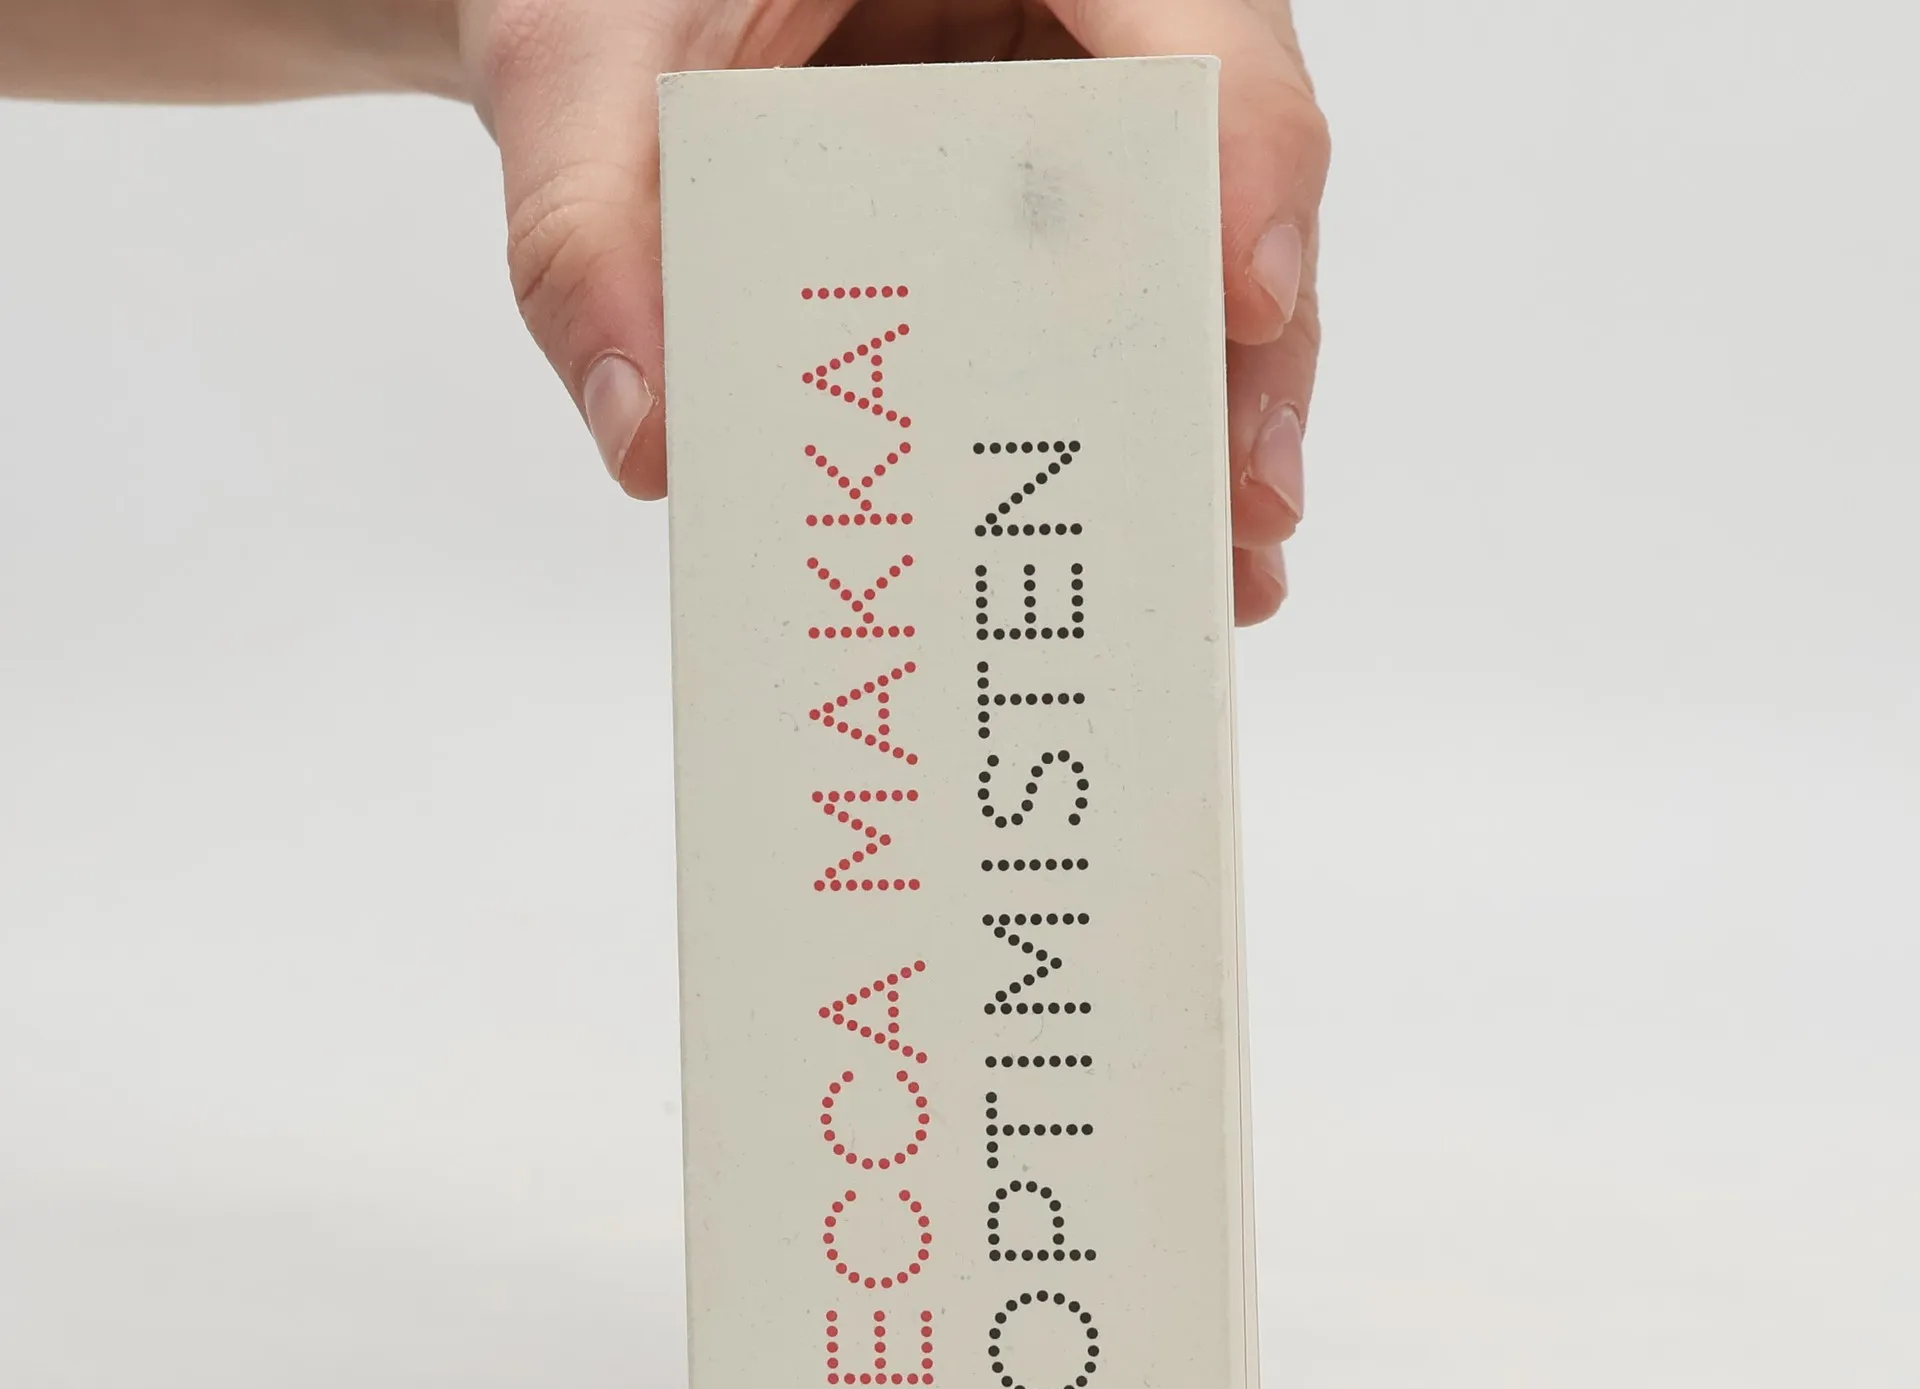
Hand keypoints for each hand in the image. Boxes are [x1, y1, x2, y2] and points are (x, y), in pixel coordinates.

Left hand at [457, 0, 1327, 624]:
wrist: (603, 13)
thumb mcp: (578, 69)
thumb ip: (587, 230)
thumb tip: (653, 437)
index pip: (1186, 24)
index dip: (1246, 157)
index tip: (1246, 302)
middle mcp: (1075, 7)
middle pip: (1223, 167)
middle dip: (1246, 350)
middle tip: (1247, 506)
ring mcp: (1070, 108)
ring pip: (1193, 250)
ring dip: (1209, 414)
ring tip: (1222, 567)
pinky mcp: (1037, 205)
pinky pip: (1115, 298)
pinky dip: (1130, 416)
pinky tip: (1143, 528)